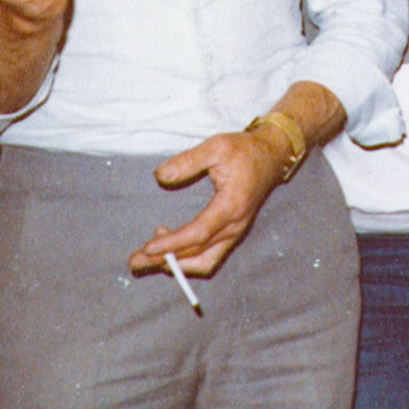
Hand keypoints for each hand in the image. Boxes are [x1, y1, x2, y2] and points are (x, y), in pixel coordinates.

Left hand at [127, 127, 291, 276]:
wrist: (272, 155)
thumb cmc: (245, 150)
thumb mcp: (217, 146)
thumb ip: (189, 161)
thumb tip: (160, 176)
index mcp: (231, 206)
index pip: (198, 234)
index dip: (172, 244)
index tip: (148, 247)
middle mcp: (235, 225)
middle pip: (198, 253)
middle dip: (165, 259)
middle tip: (136, 259)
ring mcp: (236, 231)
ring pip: (205, 261)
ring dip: (177, 262)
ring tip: (151, 254)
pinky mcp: (233, 232)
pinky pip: (211, 255)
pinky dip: (190, 257)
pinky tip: (172, 244)